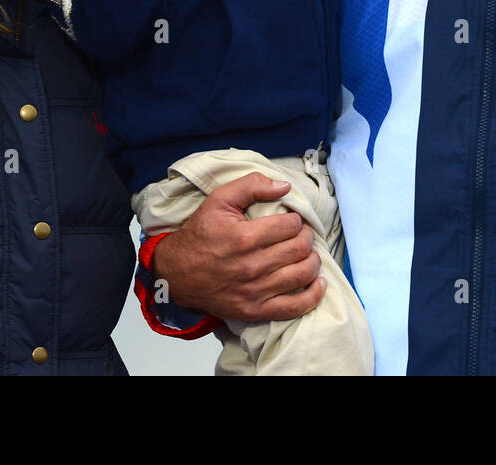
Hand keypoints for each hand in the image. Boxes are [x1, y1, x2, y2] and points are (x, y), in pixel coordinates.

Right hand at [151, 172, 324, 321]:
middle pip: (299, 248)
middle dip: (306, 237)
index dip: (296, 219)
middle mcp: (252, 266)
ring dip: (312, 260)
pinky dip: (313, 295)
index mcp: (244, 237)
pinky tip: (318, 282)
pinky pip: (295, 307)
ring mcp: (255, 291)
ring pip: (302, 274)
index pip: (290, 225)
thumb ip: (251, 185)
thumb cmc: (200, 234)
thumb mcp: (218, 200)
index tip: (291, 220)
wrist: (177, 273)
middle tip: (301, 234)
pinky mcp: (255, 310)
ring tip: (306, 252)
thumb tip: (285, 186)